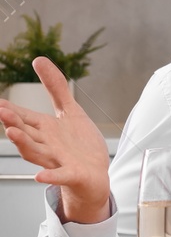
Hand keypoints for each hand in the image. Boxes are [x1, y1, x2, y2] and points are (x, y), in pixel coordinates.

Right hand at [0, 57, 111, 222]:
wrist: (95, 176)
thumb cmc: (80, 145)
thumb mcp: (71, 111)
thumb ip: (55, 88)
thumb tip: (38, 59)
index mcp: (45, 129)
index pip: (23, 117)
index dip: (10, 110)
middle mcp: (46, 144)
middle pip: (26, 133)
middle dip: (13, 122)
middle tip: (1, 111)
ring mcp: (57, 160)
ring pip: (36, 153)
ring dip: (23, 144)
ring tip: (11, 133)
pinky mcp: (72, 174)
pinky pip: (59, 176)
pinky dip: (50, 176)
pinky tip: (39, 177)